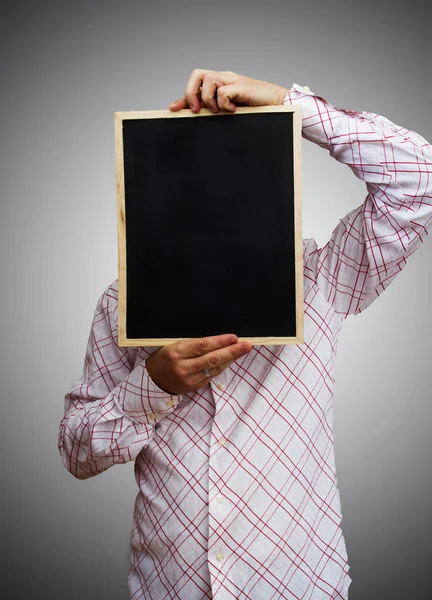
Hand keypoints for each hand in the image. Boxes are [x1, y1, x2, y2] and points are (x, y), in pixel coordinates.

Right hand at [146, 334, 252, 394]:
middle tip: (247, 345)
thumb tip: (215, 340)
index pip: (203, 346)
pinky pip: (212, 375)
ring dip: (231, 359)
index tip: (234, 337)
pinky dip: (222, 366)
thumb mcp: (171, 345)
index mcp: (176, 352)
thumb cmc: (163, 358)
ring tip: (243, 351)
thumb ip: (192, 344)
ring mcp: (190, 379)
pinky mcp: (194, 387)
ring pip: (215, 368)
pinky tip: (231, 360)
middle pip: (212, 359)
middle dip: (232, 351)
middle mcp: (183, 367)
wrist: (152, 381)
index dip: (220, 341)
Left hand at [169, 68, 288, 113]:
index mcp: (220, 83)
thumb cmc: (255, 107)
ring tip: (218, 111)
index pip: (196, 83)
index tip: (173, 109)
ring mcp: (234, 80)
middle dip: (191, 93)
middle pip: (198, 74)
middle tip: (196, 109)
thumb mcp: (229, 109)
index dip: (183, 96)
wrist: (278, 103)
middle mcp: (225, 78)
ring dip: (209, 99)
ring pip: (209, 80)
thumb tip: (192, 112)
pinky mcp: (242, 86)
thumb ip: (212, 108)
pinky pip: (223, 90)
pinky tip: (232, 110)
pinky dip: (223, 103)